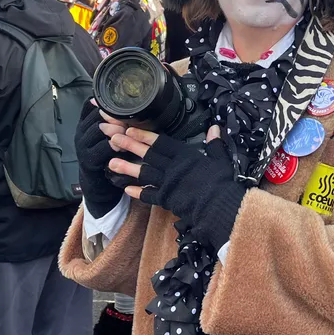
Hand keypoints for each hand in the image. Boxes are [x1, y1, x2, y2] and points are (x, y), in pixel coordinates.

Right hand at [76, 100, 127, 216]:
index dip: (105, 105)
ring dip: (114, 129)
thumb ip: (112, 122)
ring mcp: (83, 147)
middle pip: (94, 116)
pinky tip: (121, 146)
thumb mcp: (107, 136)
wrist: (98, 183)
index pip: (90, 107)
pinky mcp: (88, 160)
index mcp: (84, 125)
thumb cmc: (105, 156)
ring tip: (125, 132)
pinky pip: (101, 149)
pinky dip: (112, 146)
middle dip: (112, 117)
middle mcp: (81, 134)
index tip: (119, 106)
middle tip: (125, 119)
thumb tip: (125, 105)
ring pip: (97, 130)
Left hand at [108, 125, 244, 251]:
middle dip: (129, 145)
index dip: (144, 135)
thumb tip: (215, 128)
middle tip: (112, 138)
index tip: (129, 129)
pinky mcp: (167, 199)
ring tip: (112, 163)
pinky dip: (138, 192)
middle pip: (148, 155)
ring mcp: (168, 184)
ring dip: (127, 168)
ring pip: (144, 173)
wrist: (218, 207)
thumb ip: (215, 144)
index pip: (161, 143)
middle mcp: (173, 168)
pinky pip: (149, 195)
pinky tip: (126, 189)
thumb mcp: (220, 160)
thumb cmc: (221, 183)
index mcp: (185, 156)